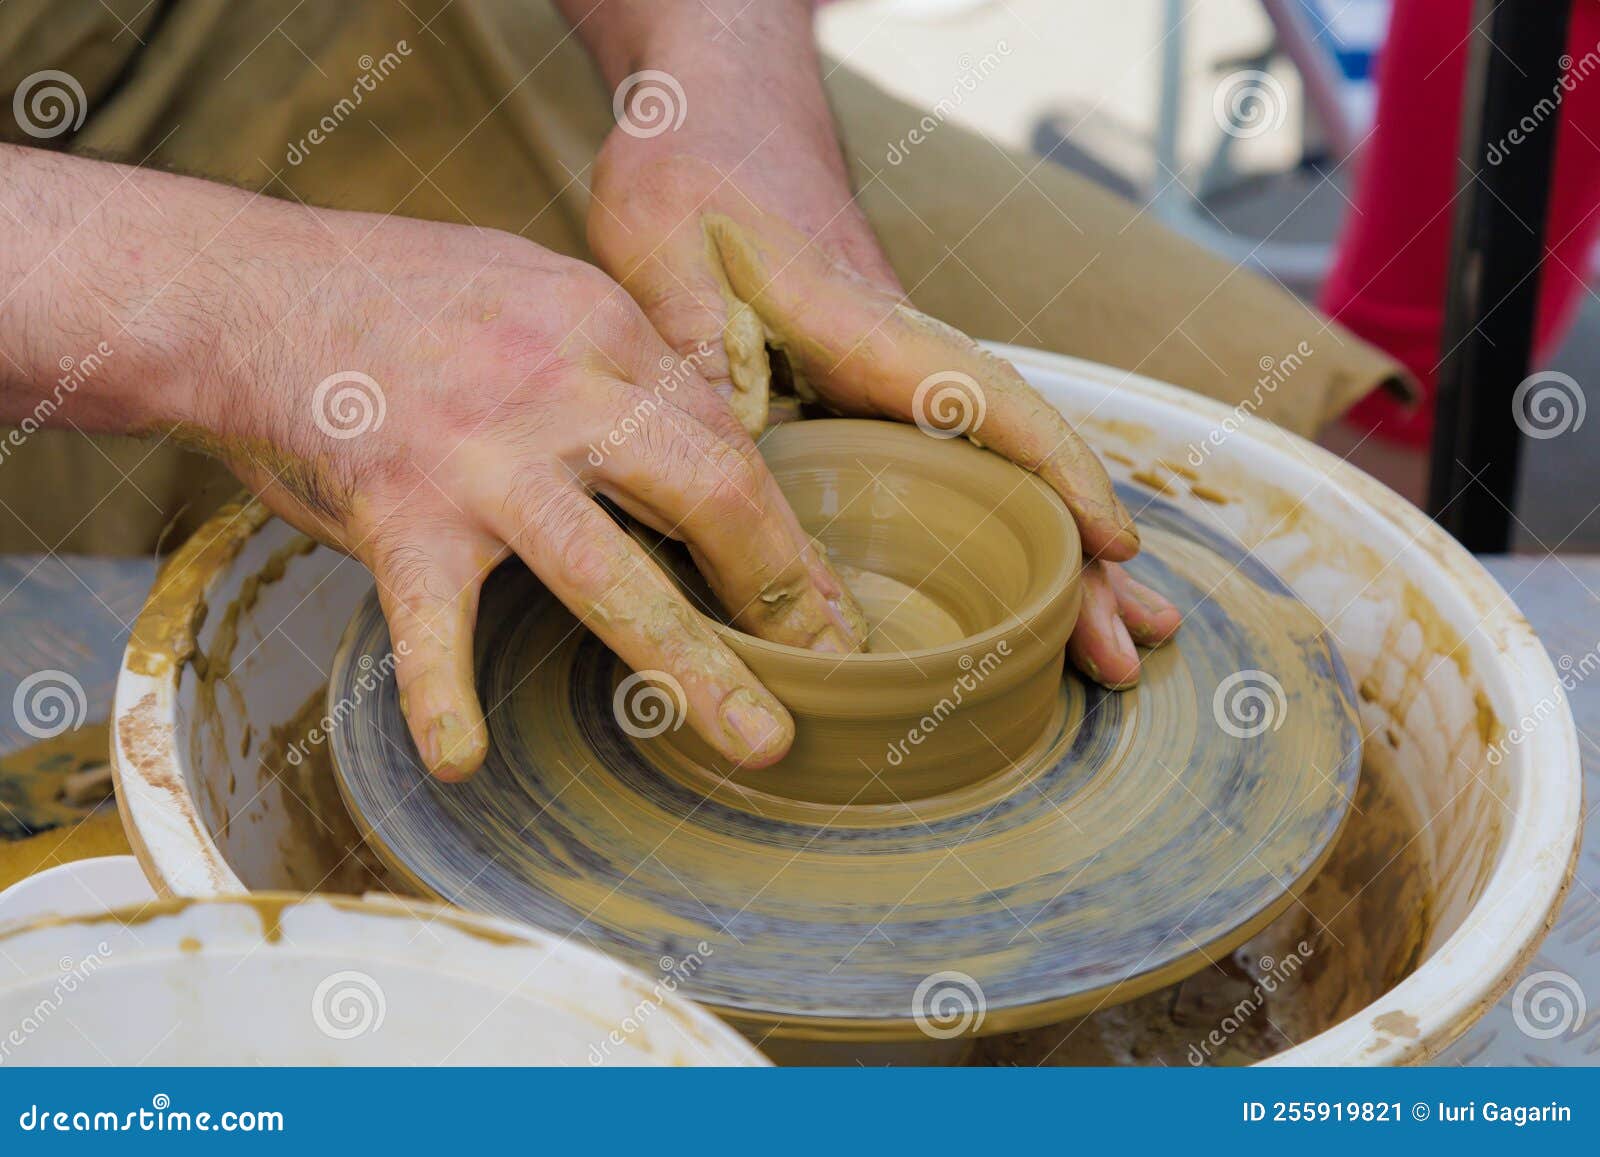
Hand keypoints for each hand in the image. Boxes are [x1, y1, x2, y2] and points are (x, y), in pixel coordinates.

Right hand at [185, 212, 869, 777]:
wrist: (239, 290)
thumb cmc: (389, 296)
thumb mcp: (529, 287)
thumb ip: (610, 358)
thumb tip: (694, 428)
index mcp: (601, 328)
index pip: (722, 437)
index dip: (782, 525)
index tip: (819, 594)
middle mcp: (559, 388)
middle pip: (712, 492)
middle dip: (784, 587)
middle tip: (829, 659)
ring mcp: (482, 455)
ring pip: (612, 574)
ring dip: (694, 667)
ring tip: (756, 742)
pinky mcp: (400, 513)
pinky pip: (431, 623)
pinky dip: (442, 695)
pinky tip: (463, 758)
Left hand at [581, 10, 1179, 685]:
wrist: (712, 117)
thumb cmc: (692, 185)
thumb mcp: (667, 274)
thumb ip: (708, 377)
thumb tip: (748, 510)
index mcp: (864, 327)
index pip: (991, 402)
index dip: (1056, 477)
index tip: (1112, 548)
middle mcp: (905, 354)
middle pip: (1019, 458)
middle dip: (1079, 558)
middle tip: (1128, 649)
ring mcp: (902, 375)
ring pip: (1003, 469)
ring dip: (1060, 557)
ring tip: (1115, 638)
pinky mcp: (880, 388)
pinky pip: (967, 462)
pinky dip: (1011, 526)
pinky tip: (1029, 578)